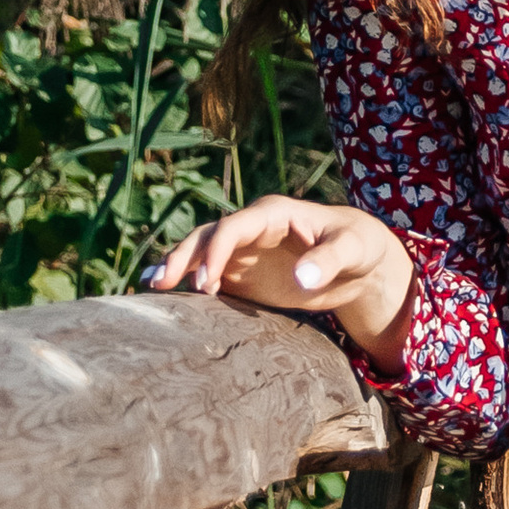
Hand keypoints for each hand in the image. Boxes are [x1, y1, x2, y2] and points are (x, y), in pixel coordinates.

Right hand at [142, 198, 416, 371]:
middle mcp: (250, 229)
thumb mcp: (352, 249)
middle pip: (207, 236)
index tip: (206, 282)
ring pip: (200, 253)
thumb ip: (329, 260)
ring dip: (176, 267)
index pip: (234, 226)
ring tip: (149, 286)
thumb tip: (302, 276)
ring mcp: (242, 251)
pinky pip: (207, 276)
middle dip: (183, 255)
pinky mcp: (240, 274)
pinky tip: (159, 295)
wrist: (359, 263)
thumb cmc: (358, 246)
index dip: (217, 251)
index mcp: (272, 214)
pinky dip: (183, 282)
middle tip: (160, 283)